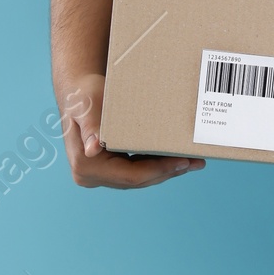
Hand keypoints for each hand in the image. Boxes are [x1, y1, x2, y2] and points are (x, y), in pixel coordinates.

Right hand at [56, 73, 203, 189]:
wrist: (78, 93)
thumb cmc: (84, 95)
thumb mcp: (87, 106)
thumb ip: (90, 126)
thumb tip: (92, 150)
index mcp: (85, 165)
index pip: (129, 176)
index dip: (158, 171)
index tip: (182, 161)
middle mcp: (88, 176)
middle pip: (136, 180)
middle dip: (167, 171)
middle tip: (196, 162)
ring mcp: (97, 176)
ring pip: (138, 179)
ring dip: (165, 171)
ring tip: (192, 162)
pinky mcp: (107, 171)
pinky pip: (135, 172)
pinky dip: (156, 166)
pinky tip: (175, 159)